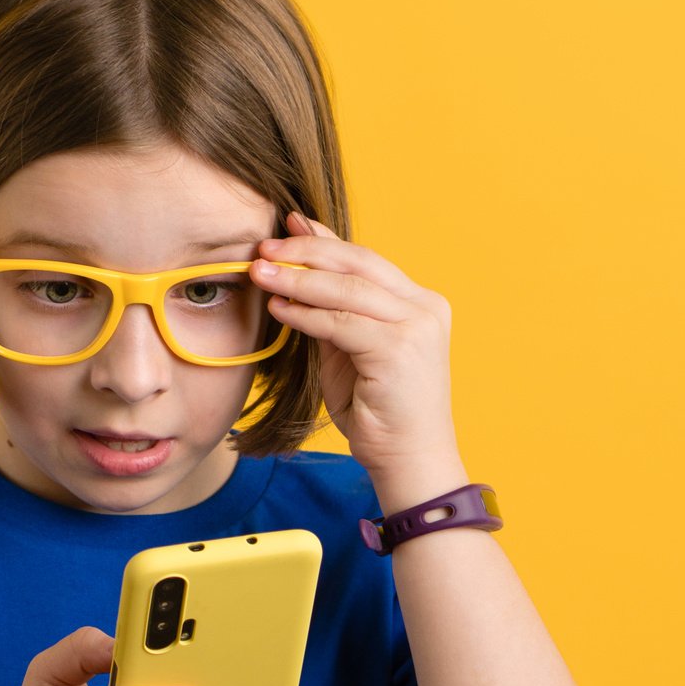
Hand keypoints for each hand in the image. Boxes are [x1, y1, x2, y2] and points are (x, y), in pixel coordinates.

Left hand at [247, 212, 461, 484]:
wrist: (408, 461)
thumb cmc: (378, 412)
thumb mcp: (350, 352)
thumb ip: (333, 314)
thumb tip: (298, 274)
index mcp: (420, 303)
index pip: (366, 260)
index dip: (325, 240)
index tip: (288, 224)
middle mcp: (425, 308)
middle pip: (358, 263)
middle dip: (306, 251)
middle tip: (264, 245)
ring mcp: (417, 327)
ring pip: (346, 290)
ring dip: (297, 279)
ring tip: (259, 271)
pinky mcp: (400, 350)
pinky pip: (341, 323)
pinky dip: (306, 313)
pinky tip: (278, 307)